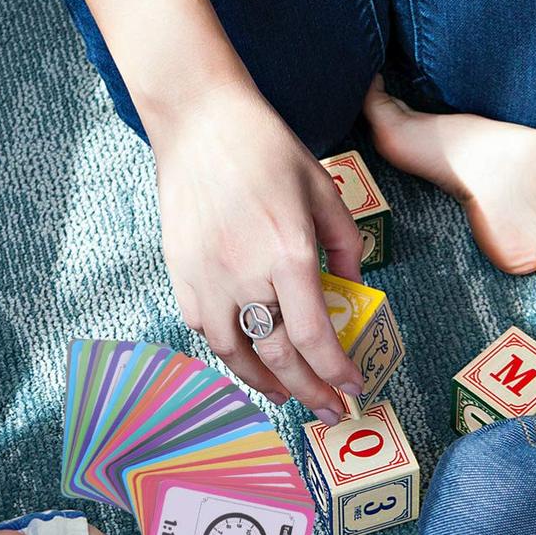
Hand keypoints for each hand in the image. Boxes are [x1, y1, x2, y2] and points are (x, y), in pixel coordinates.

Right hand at [150, 80, 365, 422]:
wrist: (199, 123)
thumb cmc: (266, 150)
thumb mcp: (323, 190)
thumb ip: (345, 246)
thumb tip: (352, 291)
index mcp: (288, 253)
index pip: (315, 337)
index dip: (335, 372)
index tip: (353, 389)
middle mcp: (246, 276)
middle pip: (279, 357)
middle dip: (310, 392)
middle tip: (329, 411)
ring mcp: (208, 280)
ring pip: (237, 355)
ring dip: (266, 384)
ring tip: (288, 395)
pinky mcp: (182, 276)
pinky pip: (207, 332)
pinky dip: (231, 354)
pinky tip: (248, 359)